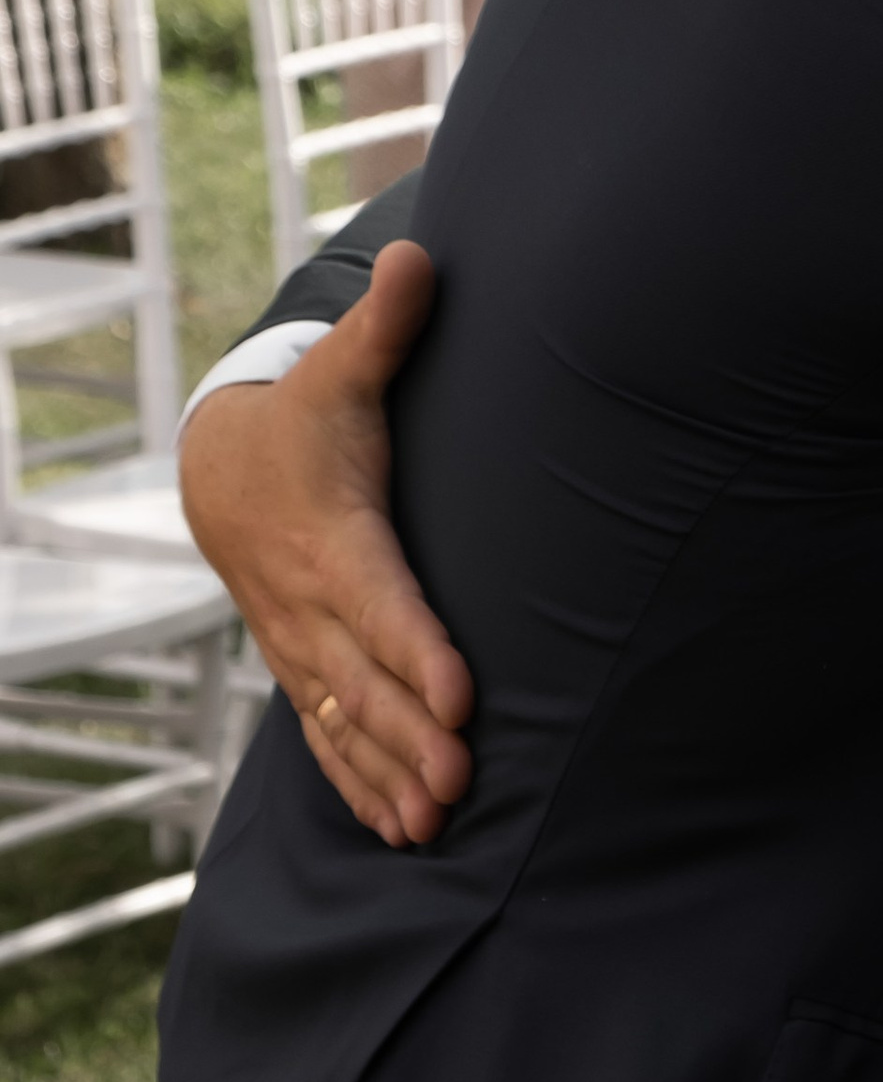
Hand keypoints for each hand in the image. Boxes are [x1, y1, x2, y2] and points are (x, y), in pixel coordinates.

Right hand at [179, 241, 474, 844]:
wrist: (220, 464)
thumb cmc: (307, 413)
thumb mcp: (342, 366)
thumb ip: (389, 321)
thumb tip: (421, 252)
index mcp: (332, 535)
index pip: (379, 601)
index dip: (417, 649)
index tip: (461, 696)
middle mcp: (310, 601)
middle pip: (364, 680)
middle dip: (409, 734)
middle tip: (461, 785)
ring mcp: (299, 641)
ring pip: (343, 720)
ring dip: (388, 774)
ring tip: (439, 824)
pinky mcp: (301, 664)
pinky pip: (324, 735)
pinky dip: (358, 782)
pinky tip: (401, 829)